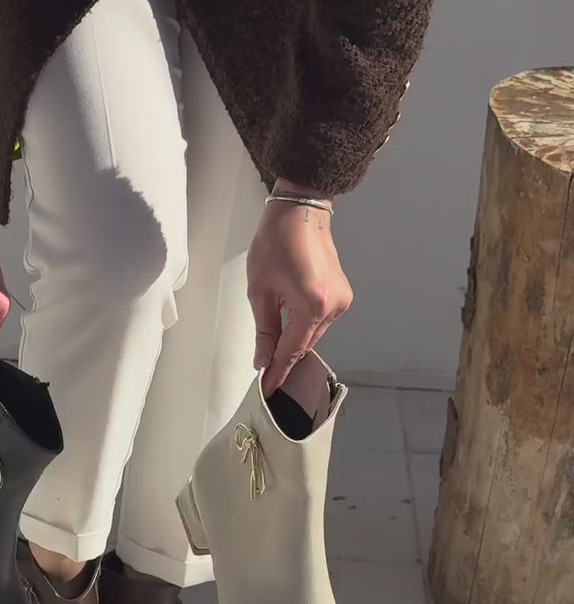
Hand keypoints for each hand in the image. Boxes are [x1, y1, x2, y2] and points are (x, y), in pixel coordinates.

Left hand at [247, 186, 352, 398]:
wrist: (300, 214)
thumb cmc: (275, 244)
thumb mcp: (260, 291)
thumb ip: (264, 330)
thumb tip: (263, 360)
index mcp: (312, 307)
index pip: (292, 350)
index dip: (278, 371)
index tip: (268, 389)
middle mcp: (334, 308)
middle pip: (305, 345)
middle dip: (284, 357)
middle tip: (264, 369)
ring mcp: (342, 301)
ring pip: (313, 334)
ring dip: (294, 340)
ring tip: (272, 343)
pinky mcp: (343, 294)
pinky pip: (321, 321)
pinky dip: (305, 326)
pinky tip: (289, 324)